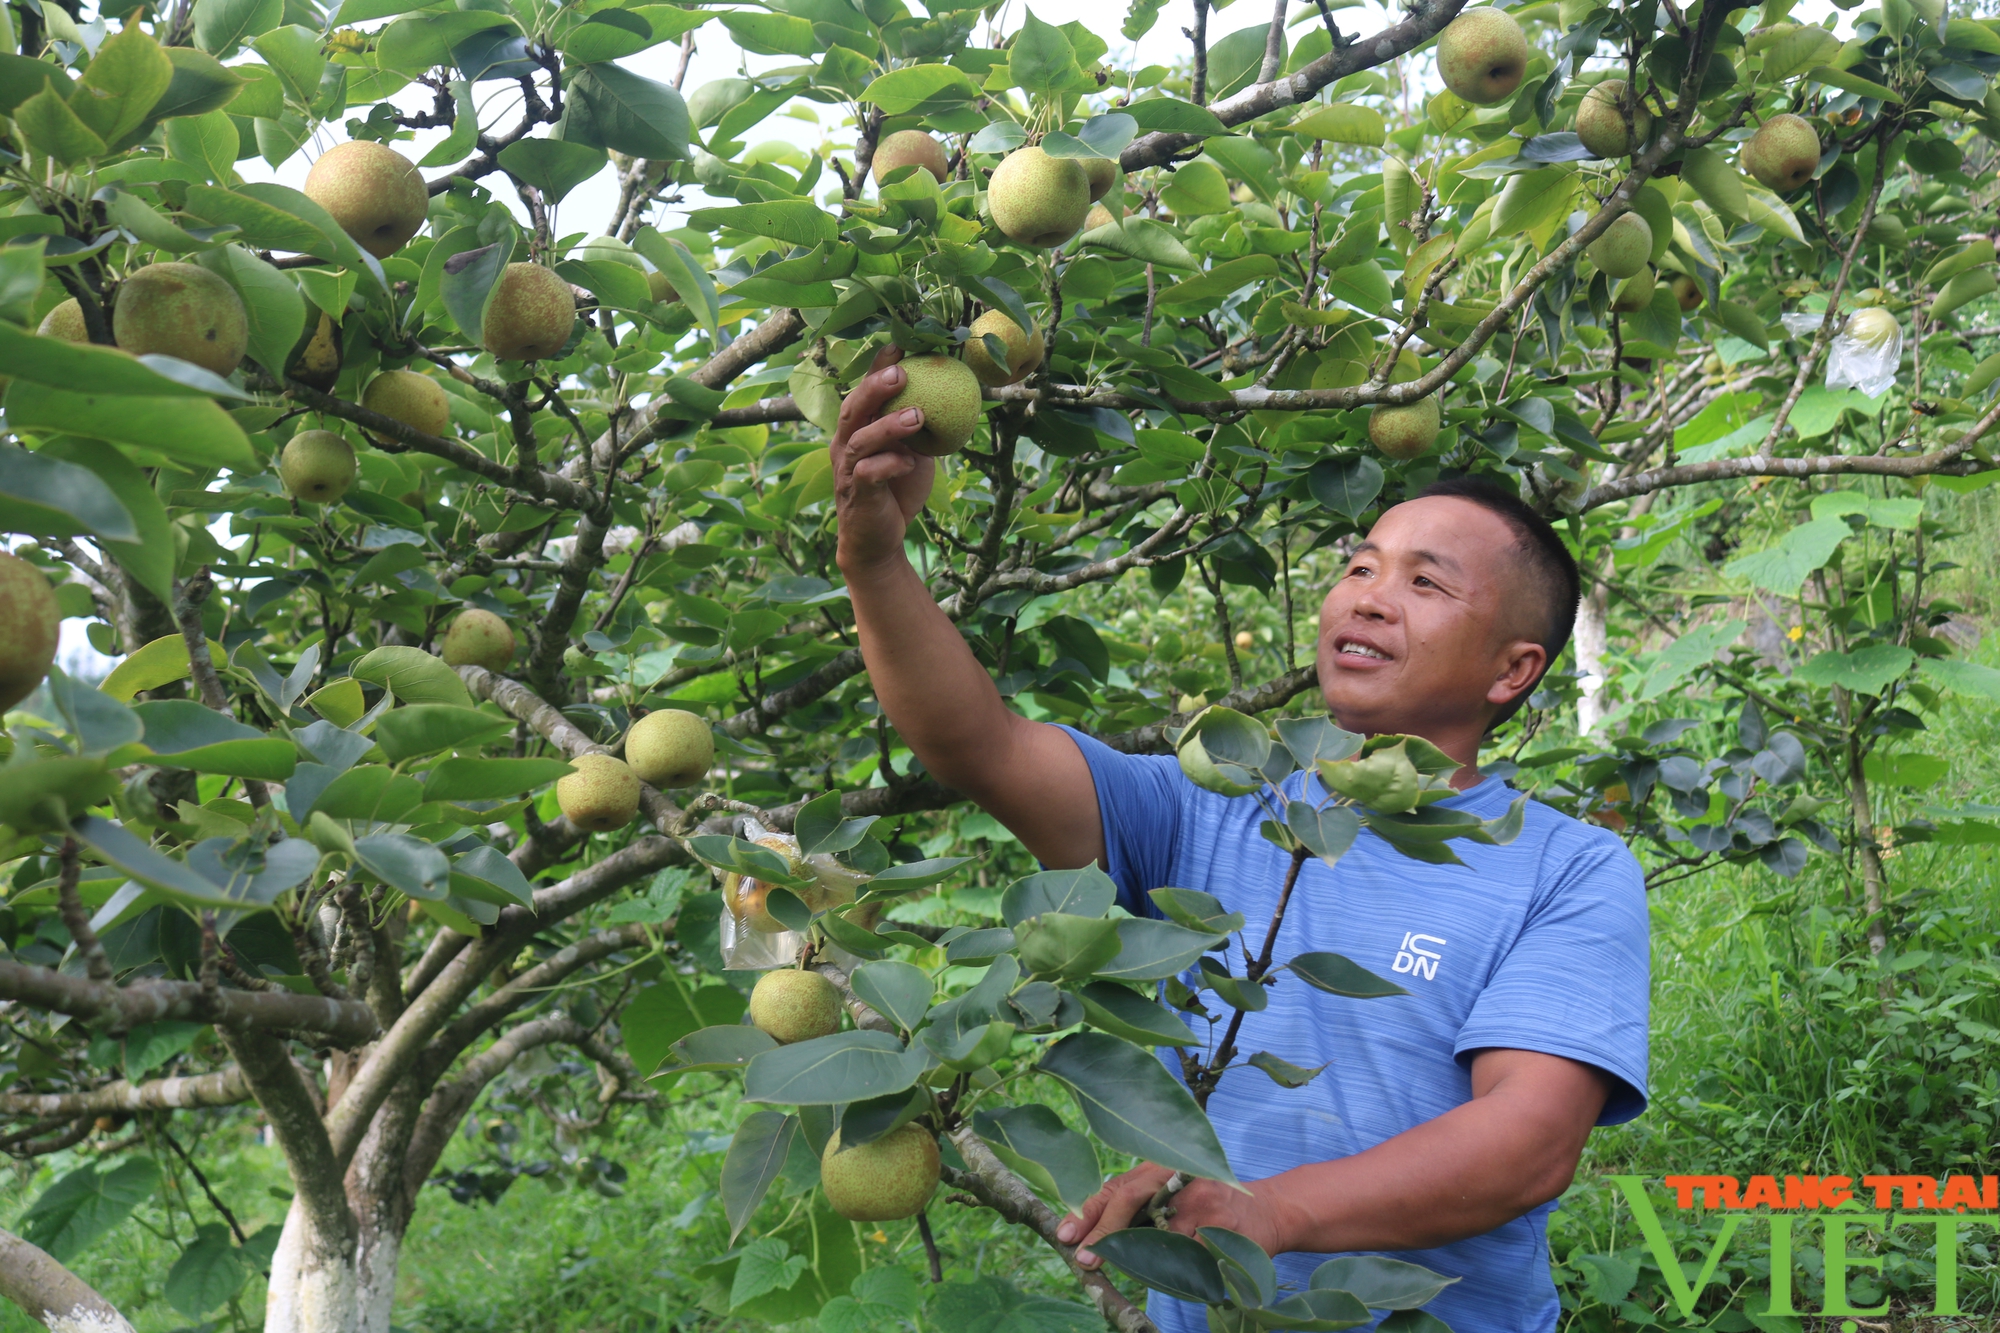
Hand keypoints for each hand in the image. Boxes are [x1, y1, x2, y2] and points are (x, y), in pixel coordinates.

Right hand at [831, 344, 932, 573]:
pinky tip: (909, 462)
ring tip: (918, 416)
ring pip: (860, 439)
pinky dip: (889, 465)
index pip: (864, 390)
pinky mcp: (857, 493)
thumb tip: (955, 395)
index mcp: (859, 428)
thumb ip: (921, 427)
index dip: (877, 367)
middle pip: (853, 407)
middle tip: (901, 372)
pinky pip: (868, 474)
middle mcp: (847, 443)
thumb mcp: (913, 451)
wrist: (879, 539)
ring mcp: (848, 469)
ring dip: (888, 425)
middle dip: (875, 386)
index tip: (898, 345)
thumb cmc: (896, 489)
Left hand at [1056, 1165, 1291, 1269]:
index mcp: (1160, 1167)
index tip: (1065, 1235)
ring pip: (1152, 1235)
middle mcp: (1178, 1177)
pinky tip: (1175, 1270)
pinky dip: (1173, 1270)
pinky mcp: (1220, 1228)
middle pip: (1128, 1199)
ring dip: (1136, 1258)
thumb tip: (1083, 1230)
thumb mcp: (1170, 1195)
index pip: (1115, 1187)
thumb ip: (1135, 1204)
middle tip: (1084, 1260)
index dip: (1087, 1212)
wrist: (1268, 1210)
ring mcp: (1200, 1202)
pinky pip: (1183, 1257)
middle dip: (1102, 1233)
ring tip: (1125, 1269)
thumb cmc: (1207, 1205)